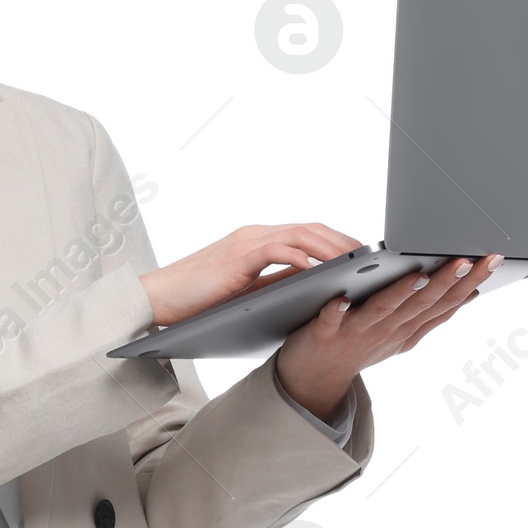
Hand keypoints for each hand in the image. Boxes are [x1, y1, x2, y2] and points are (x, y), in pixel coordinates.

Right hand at [139, 221, 364, 330]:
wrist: (157, 298)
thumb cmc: (198, 300)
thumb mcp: (248, 291)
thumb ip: (276, 282)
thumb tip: (310, 283)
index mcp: (259, 242)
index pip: (307, 233)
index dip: (337, 241)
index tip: (361, 256)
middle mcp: (256, 235)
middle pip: (311, 228)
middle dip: (343, 240)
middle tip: (370, 256)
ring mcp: (246, 243)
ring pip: (300, 234)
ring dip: (330, 246)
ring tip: (354, 261)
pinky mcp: (237, 257)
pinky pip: (277, 250)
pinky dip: (302, 257)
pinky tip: (320, 268)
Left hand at [274, 251, 503, 419]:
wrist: (314, 380)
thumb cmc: (360, 346)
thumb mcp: (403, 334)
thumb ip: (431, 313)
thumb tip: (469, 293)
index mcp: (408, 328)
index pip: (445, 302)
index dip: (469, 282)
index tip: (491, 259)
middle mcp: (388, 330)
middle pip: (422, 303)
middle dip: (446, 282)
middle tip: (466, 260)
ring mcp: (357, 333)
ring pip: (384, 310)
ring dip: (401, 293)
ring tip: (419, 275)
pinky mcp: (325, 333)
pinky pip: (331, 321)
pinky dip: (337, 311)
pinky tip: (341, 299)